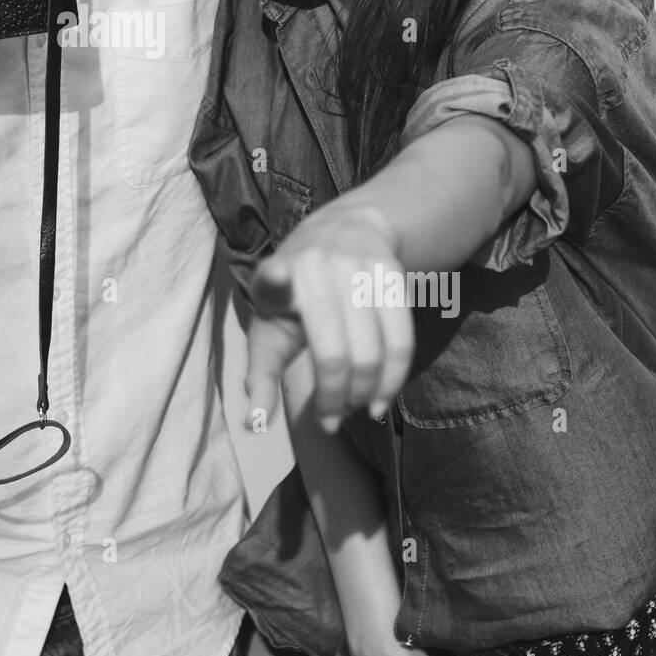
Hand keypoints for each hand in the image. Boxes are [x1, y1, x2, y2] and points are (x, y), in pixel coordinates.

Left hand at [246, 205, 413, 433]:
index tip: (279, 276)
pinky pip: (401, 339)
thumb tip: (254, 426)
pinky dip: (394, 378)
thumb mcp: (270, 326)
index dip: (276, 279)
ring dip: (367, 394)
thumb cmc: (297, 296)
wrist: (346, 229)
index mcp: (274, 278)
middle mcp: (314, 266)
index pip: (272, 278)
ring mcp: (355, 266)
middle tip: (331, 420)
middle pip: (333, 352)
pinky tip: (381, 399)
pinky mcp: (390, 272)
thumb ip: (260, 374)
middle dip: (335, 398)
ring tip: (357, 411)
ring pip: (372, 352)